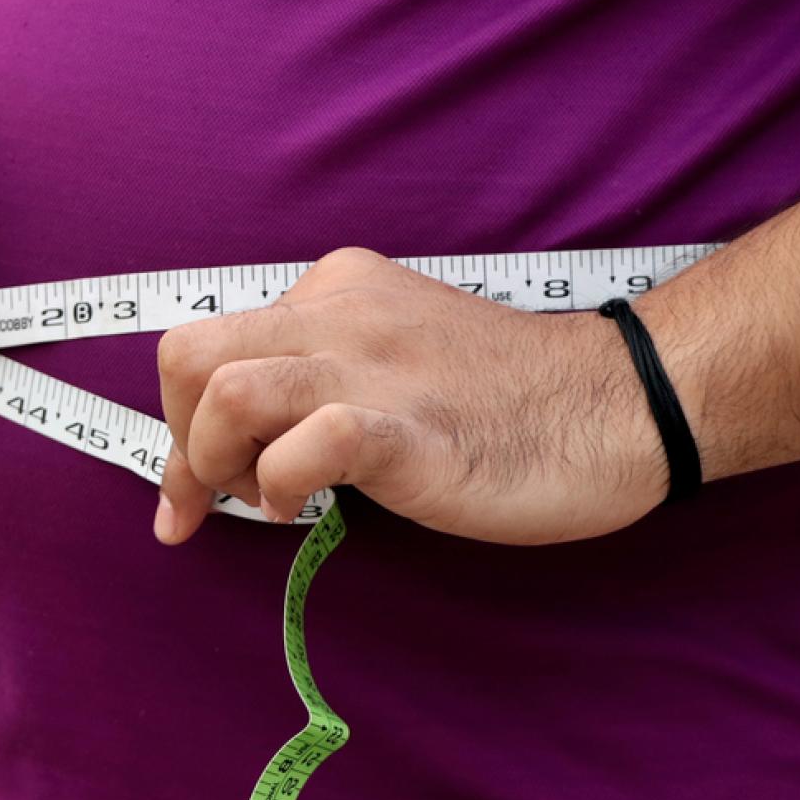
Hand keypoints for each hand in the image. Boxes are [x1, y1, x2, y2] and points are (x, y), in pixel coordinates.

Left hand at [153, 248, 670, 545]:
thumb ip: (323, 376)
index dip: (179, 427)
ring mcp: (373, 366)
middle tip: (220, 497)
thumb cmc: (508, 399)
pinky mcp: (408, 427)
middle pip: (188, 356)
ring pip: (227, 391)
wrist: (620, 404)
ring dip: (215, 463)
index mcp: (335, 290)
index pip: (209, 344)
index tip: (187, 495)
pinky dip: (283, 485)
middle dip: (179, 442)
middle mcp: (340, 312)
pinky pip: (309, 442)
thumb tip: (244, 443)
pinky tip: (308, 509)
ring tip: (266, 501)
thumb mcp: (395, 356)